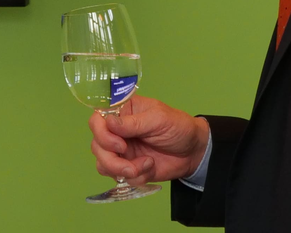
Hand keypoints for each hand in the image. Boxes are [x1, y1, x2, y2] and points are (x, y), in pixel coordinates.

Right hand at [88, 94, 210, 185]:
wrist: (193, 152)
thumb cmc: (177, 127)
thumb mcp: (158, 119)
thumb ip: (133, 123)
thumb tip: (108, 122)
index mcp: (122, 113)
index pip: (97, 120)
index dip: (102, 134)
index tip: (120, 144)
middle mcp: (117, 132)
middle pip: (96, 145)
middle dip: (111, 159)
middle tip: (129, 160)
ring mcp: (121, 151)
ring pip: (102, 164)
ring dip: (121, 170)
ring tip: (144, 166)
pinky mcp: (128, 168)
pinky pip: (118, 177)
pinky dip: (134, 176)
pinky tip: (150, 167)